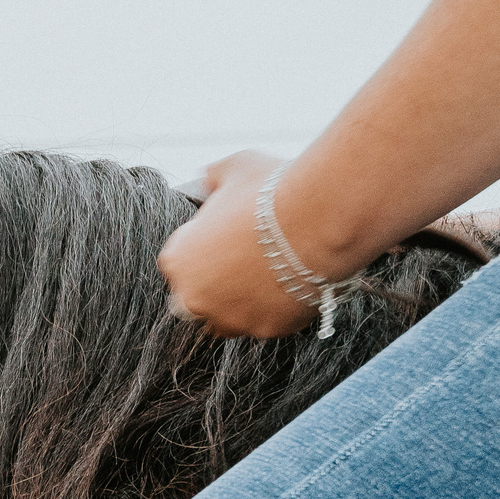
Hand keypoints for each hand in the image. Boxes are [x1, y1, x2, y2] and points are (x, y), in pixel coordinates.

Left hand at [156, 150, 318, 338]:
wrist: (322, 217)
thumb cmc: (273, 190)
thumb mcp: (233, 169)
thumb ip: (210, 178)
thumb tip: (204, 179)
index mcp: (177, 261)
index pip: (182, 263)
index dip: (207, 250)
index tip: (230, 240)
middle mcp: (193, 297)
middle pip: (198, 297)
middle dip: (218, 283)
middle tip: (250, 262)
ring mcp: (229, 318)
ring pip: (228, 318)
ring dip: (242, 303)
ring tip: (272, 275)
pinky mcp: (265, 330)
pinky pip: (266, 322)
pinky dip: (277, 309)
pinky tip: (294, 283)